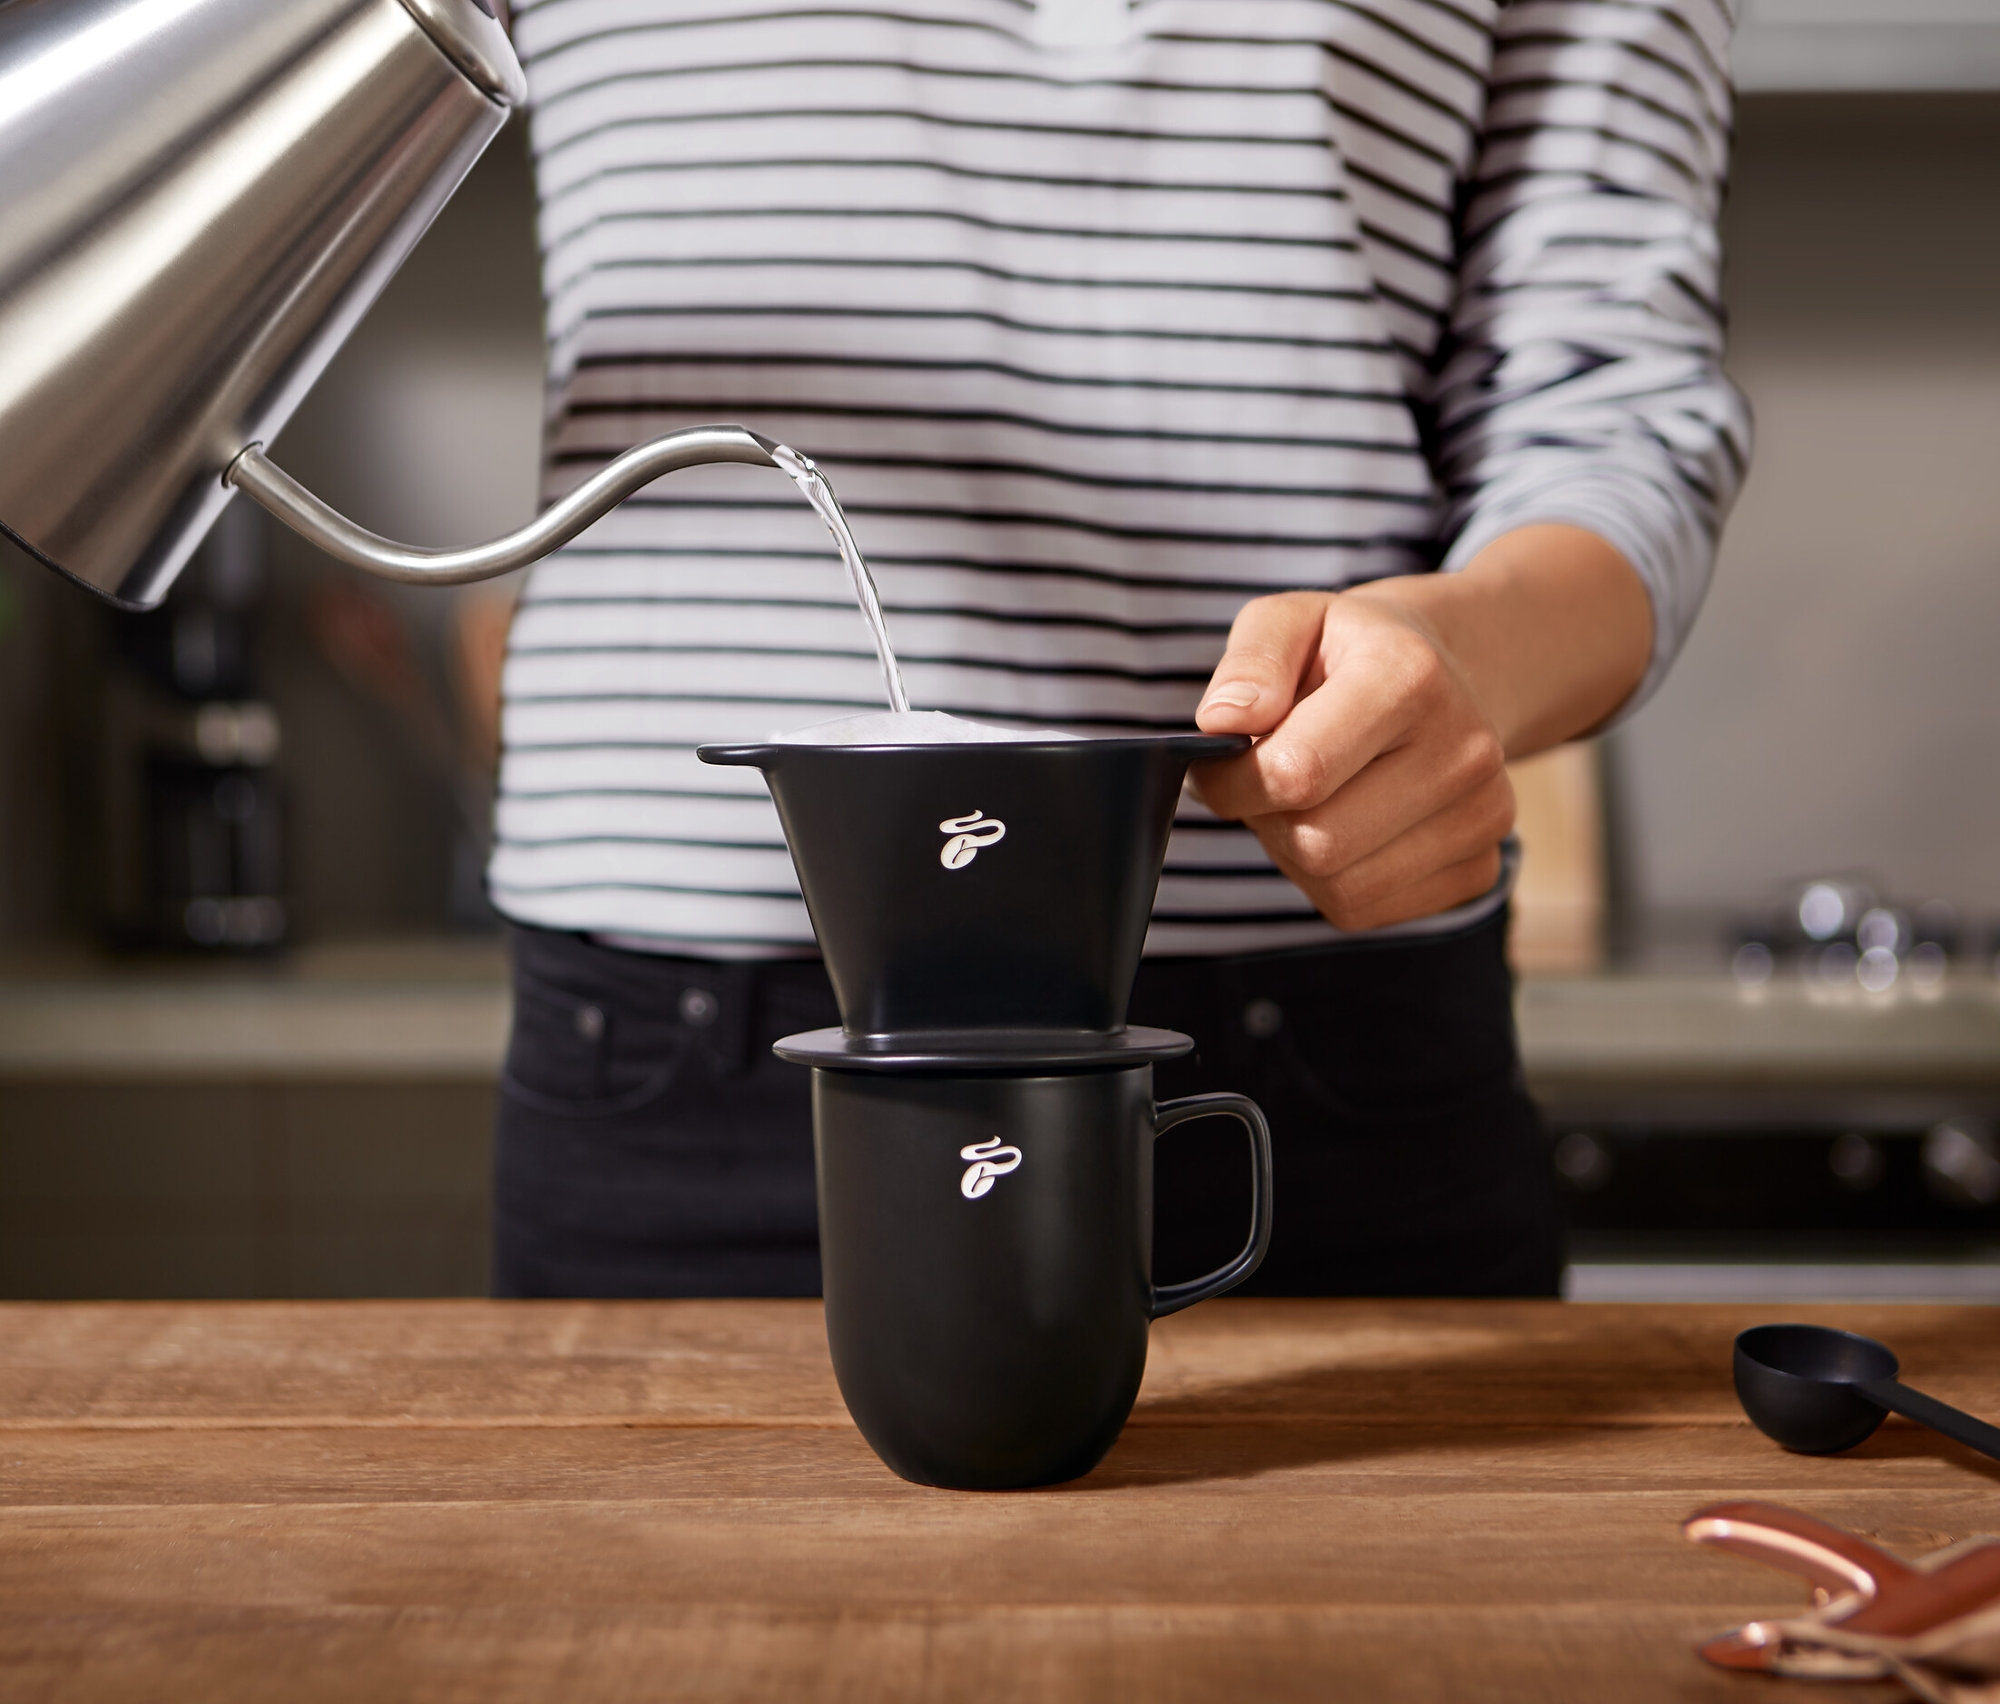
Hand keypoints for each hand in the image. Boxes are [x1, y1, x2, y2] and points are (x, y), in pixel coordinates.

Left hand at [1189, 524, 1654, 932]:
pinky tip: (1342, 829)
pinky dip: (1331, 881)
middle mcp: (1463, 749)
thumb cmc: (1345, 654)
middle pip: (1317, 842)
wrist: (1444, 678)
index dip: (1231, 783)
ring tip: (1306, 801)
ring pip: (1340, 888)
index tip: (1214, 768)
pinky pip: (1365, 909)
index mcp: (1409, 676)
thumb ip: (1248, 663)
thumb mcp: (1288, 623)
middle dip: (1266, 821)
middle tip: (1265, 783)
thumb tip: (1221, 722)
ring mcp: (1483, 815)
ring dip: (1295, 855)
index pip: (1296, 772)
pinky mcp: (1480, 868)